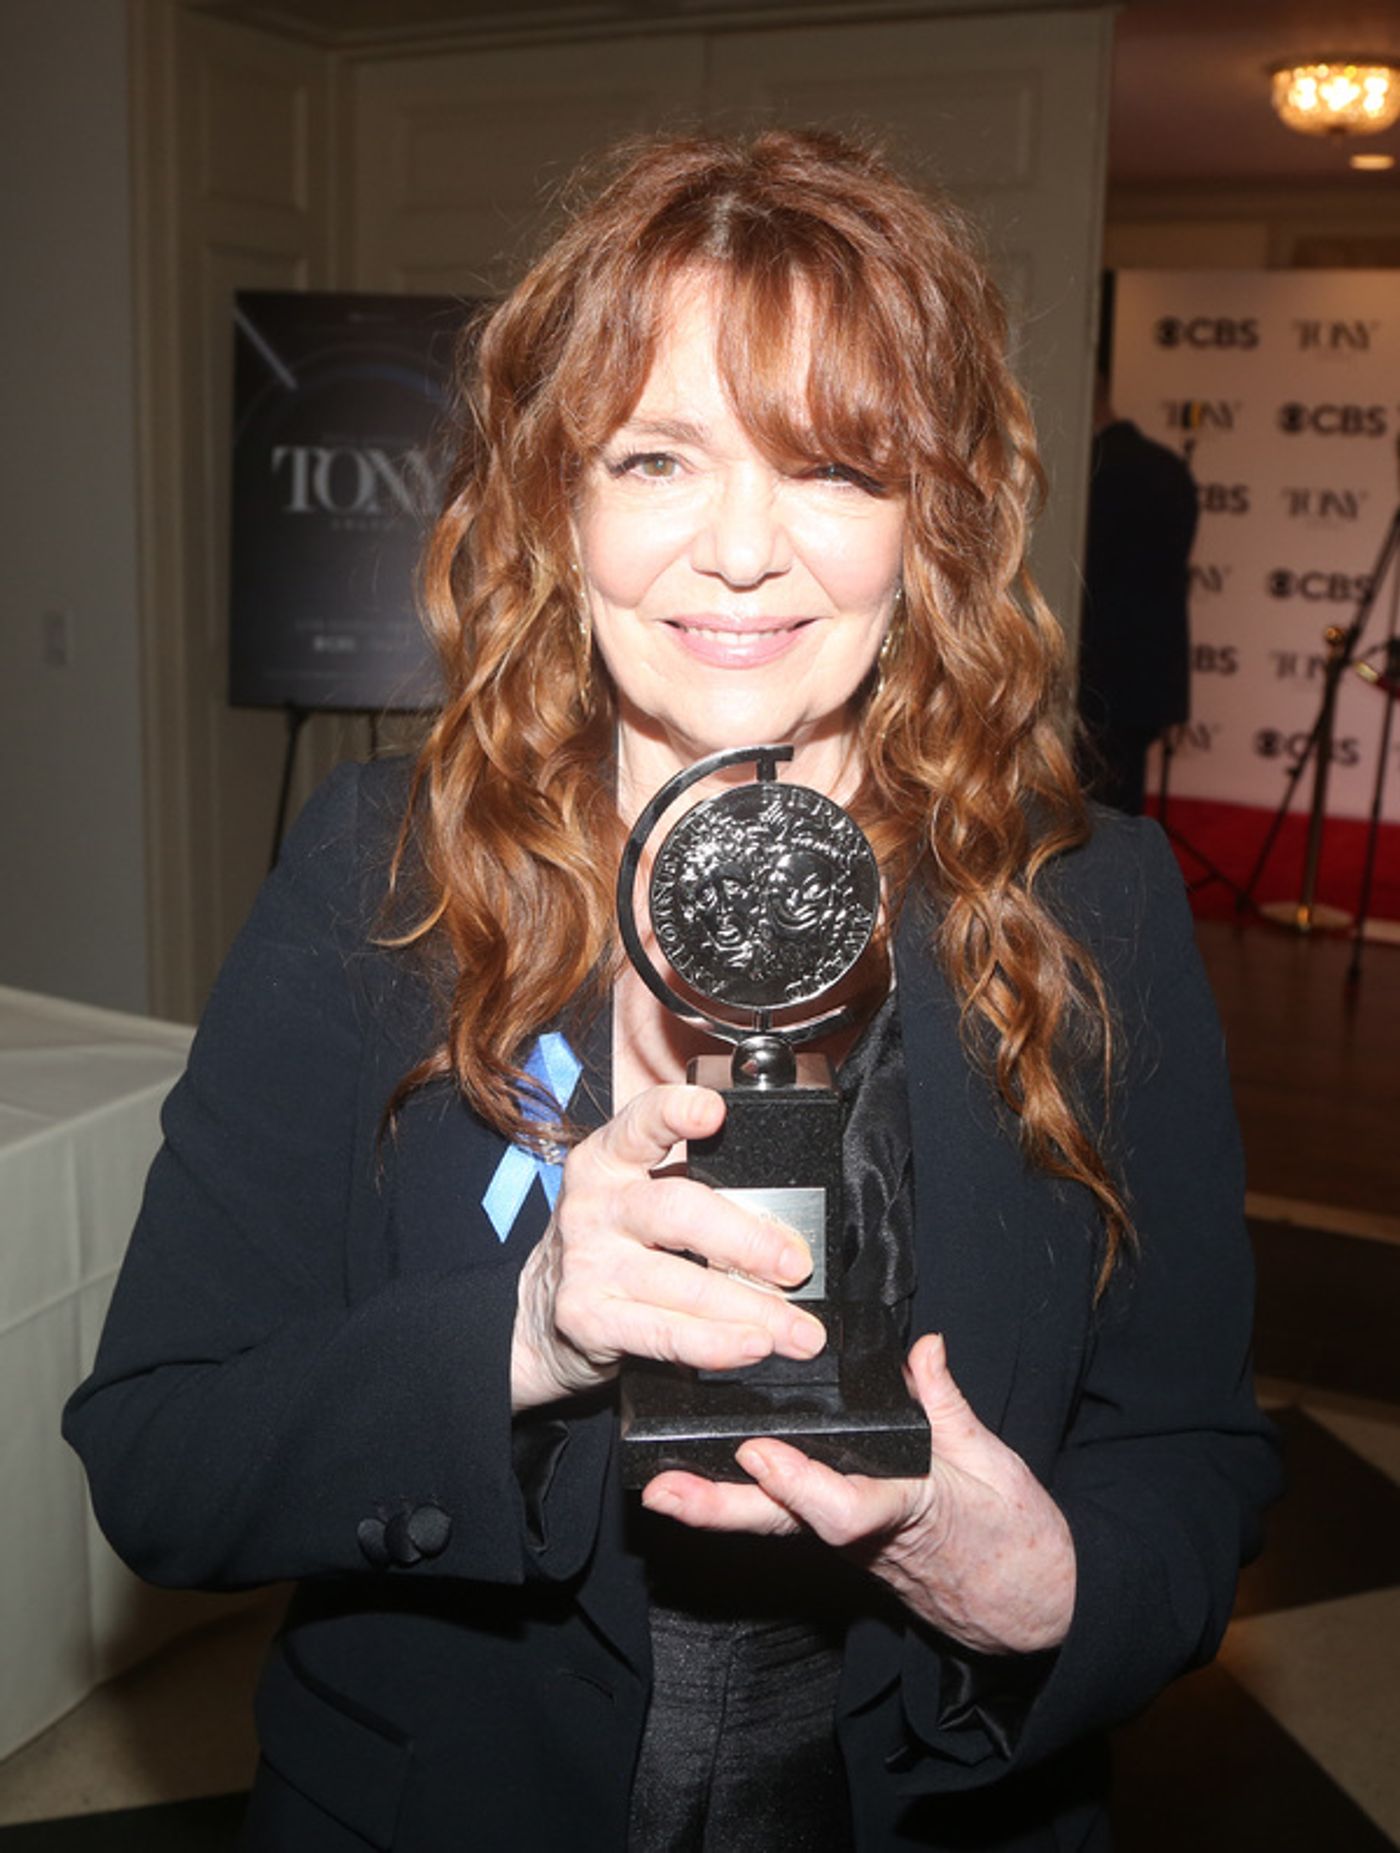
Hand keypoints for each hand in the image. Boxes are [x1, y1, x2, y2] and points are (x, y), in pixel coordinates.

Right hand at [510, 1084, 827, 1412]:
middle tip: (796, 1265)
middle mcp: (595, 1203)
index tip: (713, 1113)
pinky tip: (750, 1346)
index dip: (675, 1111)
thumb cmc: (612, 1247)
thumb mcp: (639, 1201)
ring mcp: (587, 1261)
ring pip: (681, 1281)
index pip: (642, 1122)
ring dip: (751, 1309)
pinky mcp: (586, 1317)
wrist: (541, 1311)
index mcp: (610, 1159)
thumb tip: (789, 1235)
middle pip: (678, 1210)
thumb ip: (700, 1199)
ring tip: (796, 1329)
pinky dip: (715, 1343)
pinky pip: (663, 1331)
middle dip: (748, 1241)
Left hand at [638, 1332, 1075, 1655]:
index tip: (759, 1453)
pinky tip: (696, 1487)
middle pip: (783, 1523)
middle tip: (662, 1491)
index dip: (798, 1483)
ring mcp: (849, 1542)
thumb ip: (950, 1405)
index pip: (844, 1507)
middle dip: (719, 1507)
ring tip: (658, 1488)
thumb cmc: (1013, 1538)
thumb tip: (926, 1348)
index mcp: (907, 1509)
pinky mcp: (843, 1538)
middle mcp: (865, 1533)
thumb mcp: (994, 1464)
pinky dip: (742, 1503)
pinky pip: (786, 1520)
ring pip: (775, 1524)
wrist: (1027, 1606)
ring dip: (716, 1508)